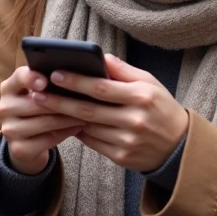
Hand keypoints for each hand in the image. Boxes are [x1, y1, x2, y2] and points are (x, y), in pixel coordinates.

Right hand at [0, 66, 83, 174]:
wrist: (27, 143)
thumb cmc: (37, 110)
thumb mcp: (38, 93)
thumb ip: (47, 82)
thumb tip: (72, 75)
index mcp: (8, 88)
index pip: (20, 77)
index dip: (32, 78)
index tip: (46, 81)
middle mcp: (4, 108)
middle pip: (37, 103)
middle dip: (64, 101)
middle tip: (85, 99)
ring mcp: (9, 130)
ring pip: (45, 122)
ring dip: (69, 118)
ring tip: (86, 113)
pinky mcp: (18, 149)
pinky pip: (48, 139)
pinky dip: (66, 132)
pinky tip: (78, 127)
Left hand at [32, 53, 188, 172]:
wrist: (179, 146)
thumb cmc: (161, 107)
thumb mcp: (150, 83)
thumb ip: (123, 71)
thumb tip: (99, 58)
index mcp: (141, 97)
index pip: (101, 88)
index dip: (76, 81)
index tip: (55, 74)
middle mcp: (134, 120)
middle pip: (89, 110)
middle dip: (60, 101)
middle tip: (37, 93)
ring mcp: (127, 141)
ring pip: (87, 128)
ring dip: (64, 117)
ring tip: (45, 106)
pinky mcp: (122, 157)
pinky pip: (93, 142)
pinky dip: (78, 131)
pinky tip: (65, 122)